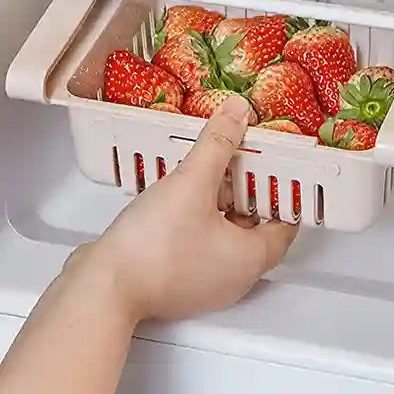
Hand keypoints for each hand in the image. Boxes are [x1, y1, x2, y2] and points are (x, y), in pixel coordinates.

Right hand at [69, 95, 297, 323]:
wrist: (99, 289)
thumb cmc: (154, 246)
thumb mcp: (193, 182)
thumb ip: (218, 144)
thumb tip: (238, 113)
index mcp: (250, 260)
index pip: (286, 226)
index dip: (285, 194)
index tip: (280, 168)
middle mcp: (233, 278)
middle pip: (254, 227)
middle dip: (250, 191)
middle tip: (245, 160)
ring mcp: (202, 284)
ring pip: (224, 235)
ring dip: (221, 203)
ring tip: (212, 170)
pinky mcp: (173, 282)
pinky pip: (198, 244)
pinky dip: (198, 218)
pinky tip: (183, 195)